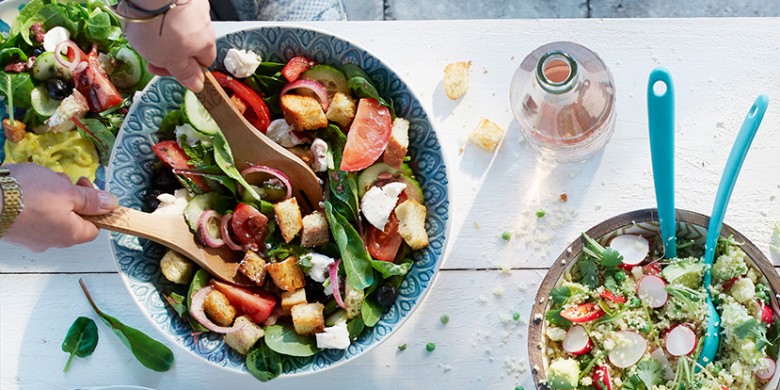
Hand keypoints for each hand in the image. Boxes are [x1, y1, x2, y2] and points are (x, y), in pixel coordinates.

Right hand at [2, 164, 117, 251]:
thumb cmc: (28, 195)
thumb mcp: (68, 192)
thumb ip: (91, 200)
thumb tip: (111, 205)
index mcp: (70, 235)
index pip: (94, 226)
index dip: (95, 206)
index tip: (86, 188)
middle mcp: (52, 241)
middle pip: (72, 217)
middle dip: (70, 196)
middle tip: (61, 181)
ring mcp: (31, 238)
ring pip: (51, 214)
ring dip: (51, 195)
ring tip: (40, 180)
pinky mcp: (15, 230)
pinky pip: (32, 214)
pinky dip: (33, 200)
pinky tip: (25, 187)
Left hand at [123, 0, 215, 91]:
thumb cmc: (159, 26)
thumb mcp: (169, 60)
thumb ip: (184, 73)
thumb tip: (197, 84)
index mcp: (206, 44)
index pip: (203, 63)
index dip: (185, 69)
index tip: (166, 69)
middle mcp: (205, 23)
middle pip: (192, 43)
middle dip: (172, 51)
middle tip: (151, 54)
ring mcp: (194, 6)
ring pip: (183, 26)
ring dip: (167, 32)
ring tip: (146, 32)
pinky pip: (175, 10)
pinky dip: (164, 15)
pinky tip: (150, 16)